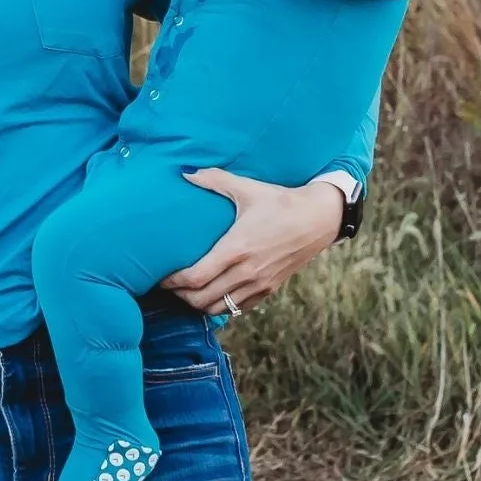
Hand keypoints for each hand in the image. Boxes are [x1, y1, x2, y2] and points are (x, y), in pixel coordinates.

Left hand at [160, 171, 345, 321]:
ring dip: (198, 304)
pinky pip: (237, 308)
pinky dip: (221, 306)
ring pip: (218, 309)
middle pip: (201, 299)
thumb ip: (214, 179)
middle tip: (170, 285)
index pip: (195, 278)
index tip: (161, 276)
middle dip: (180, 295)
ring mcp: (259, 284)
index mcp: (237, 248)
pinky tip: (212, 294)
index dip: (173, 282)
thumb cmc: (281, 202)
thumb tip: (185, 171)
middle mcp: (247, 271)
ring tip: (188, 292)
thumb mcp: (248, 188)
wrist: (318, 219)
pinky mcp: (268, 289)